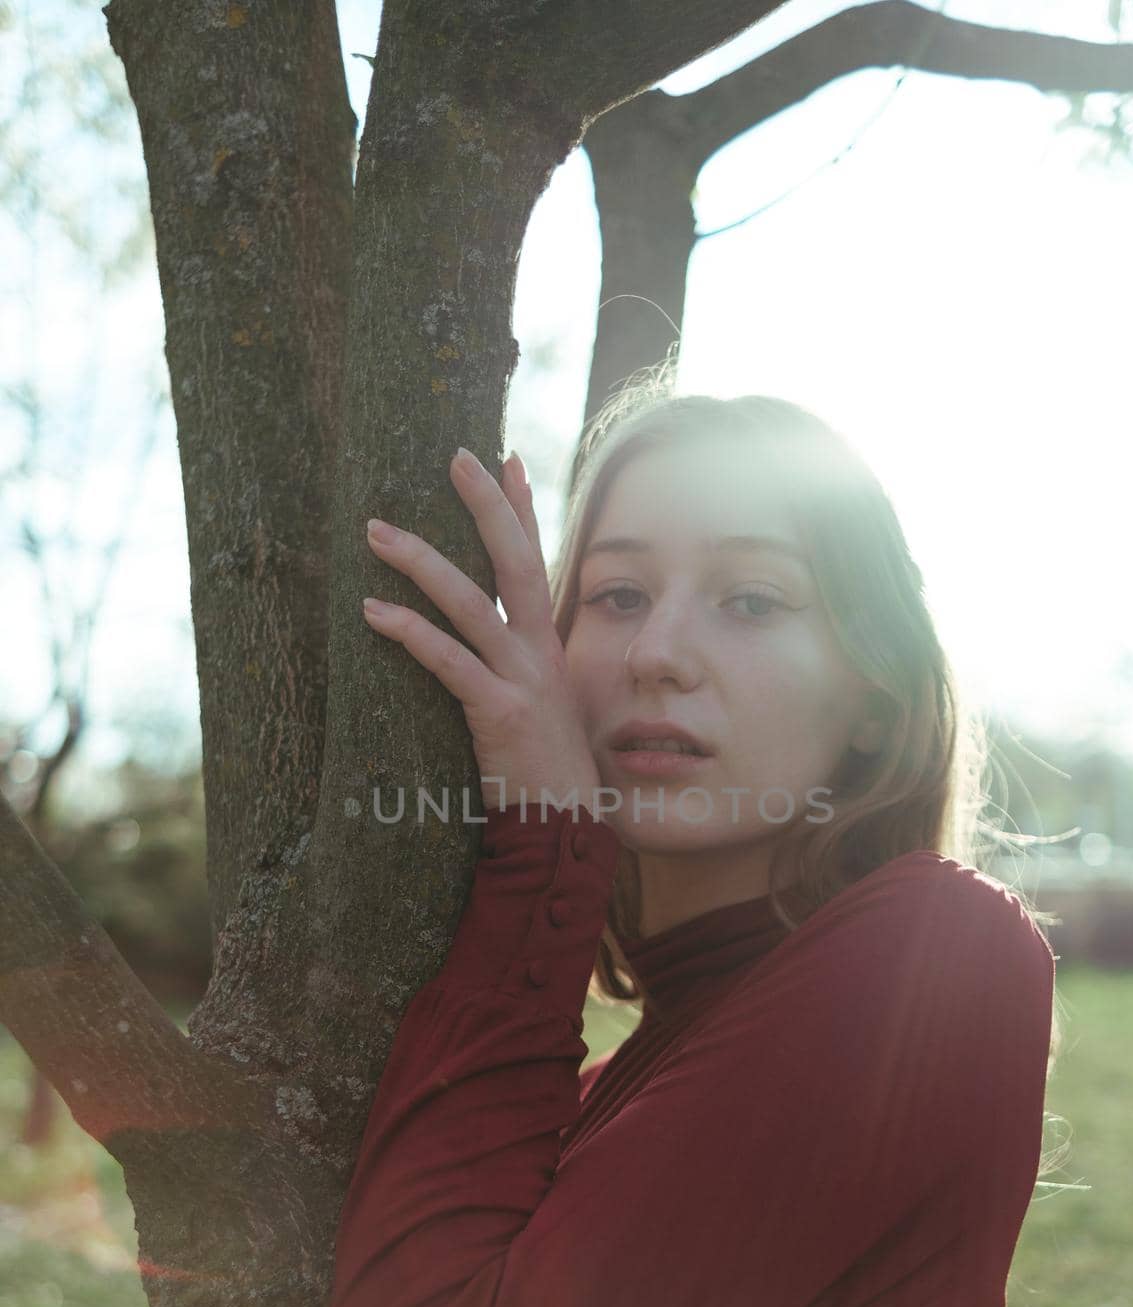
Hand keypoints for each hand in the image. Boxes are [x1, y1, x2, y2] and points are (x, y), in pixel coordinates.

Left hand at [363, 448, 602, 814]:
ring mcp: (522, 680)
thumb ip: (515, 671)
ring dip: (421, 560)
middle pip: (516, 561)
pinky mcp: (499, 711)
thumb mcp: (538, 709)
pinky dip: (409, 631)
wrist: (564, 828)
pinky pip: (448, 660)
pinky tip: (372, 611)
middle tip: (455, 456)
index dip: (521, 510)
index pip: (536, 562)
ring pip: (470, 602)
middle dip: (486, 505)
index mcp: (547, 647)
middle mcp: (539, 653)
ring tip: (377, 531)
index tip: (505, 459)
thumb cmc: (545, 775)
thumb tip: (481, 645)